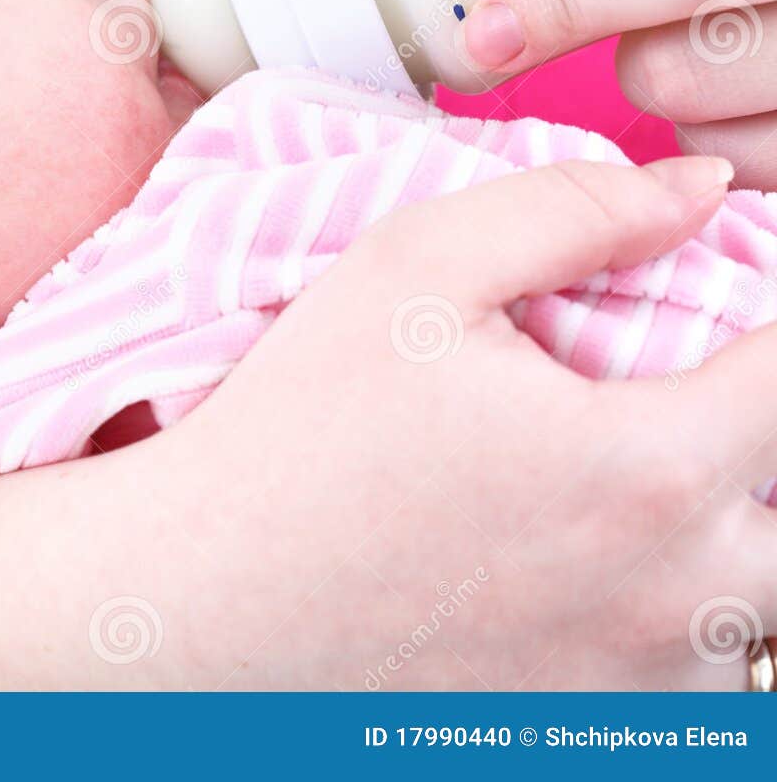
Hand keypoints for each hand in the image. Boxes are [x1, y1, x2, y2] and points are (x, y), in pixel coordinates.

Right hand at [176, 155, 776, 688]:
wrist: (202, 596)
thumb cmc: (296, 432)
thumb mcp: (410, 270)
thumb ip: (572, 209)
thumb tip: (696, 193)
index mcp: (647, 472)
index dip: (776, 324)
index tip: (738, 313)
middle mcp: (674, 601)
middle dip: (758, 454)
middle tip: (681, 409)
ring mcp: (635, 689)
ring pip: (757, 614)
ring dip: (721, 548)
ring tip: (615, 496)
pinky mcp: (580, 737)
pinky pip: (687, 686)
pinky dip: (665, 624)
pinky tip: (576, 578)